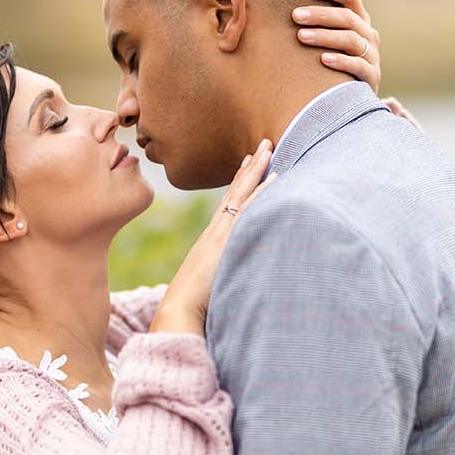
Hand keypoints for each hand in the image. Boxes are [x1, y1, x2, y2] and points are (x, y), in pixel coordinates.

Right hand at [150, 138, 275, 334]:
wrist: (179, 311)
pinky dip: (261, 192)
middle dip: (250, 168)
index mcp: (211, 242)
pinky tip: (274, 178)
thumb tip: (234, 282)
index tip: (248, 163)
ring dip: (256, 170)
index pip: (228, 205)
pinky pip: (248, 209)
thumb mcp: (211, 287)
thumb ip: (222, 278)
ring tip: (269, 148)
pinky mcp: (227, 240)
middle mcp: (215, 232)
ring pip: (242, 194)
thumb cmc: (192, 307)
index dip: (239, 183)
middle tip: (263, 144)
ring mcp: (221, 233)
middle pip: (235, 192)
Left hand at [295, 0, 420, 128]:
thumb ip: (339, 2)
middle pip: (348, 18)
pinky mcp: (371, 77)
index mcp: (360, 19)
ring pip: (350, 40)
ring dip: (325, 36)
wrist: (352, 95)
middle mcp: (369, 35)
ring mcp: (372, 56)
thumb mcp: (339, 29)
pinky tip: (322, 59)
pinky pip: (358, 66)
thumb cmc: (338, 55)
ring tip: (301, 36)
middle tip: (295, 15)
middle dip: (321, 15)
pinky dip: (340, 62)